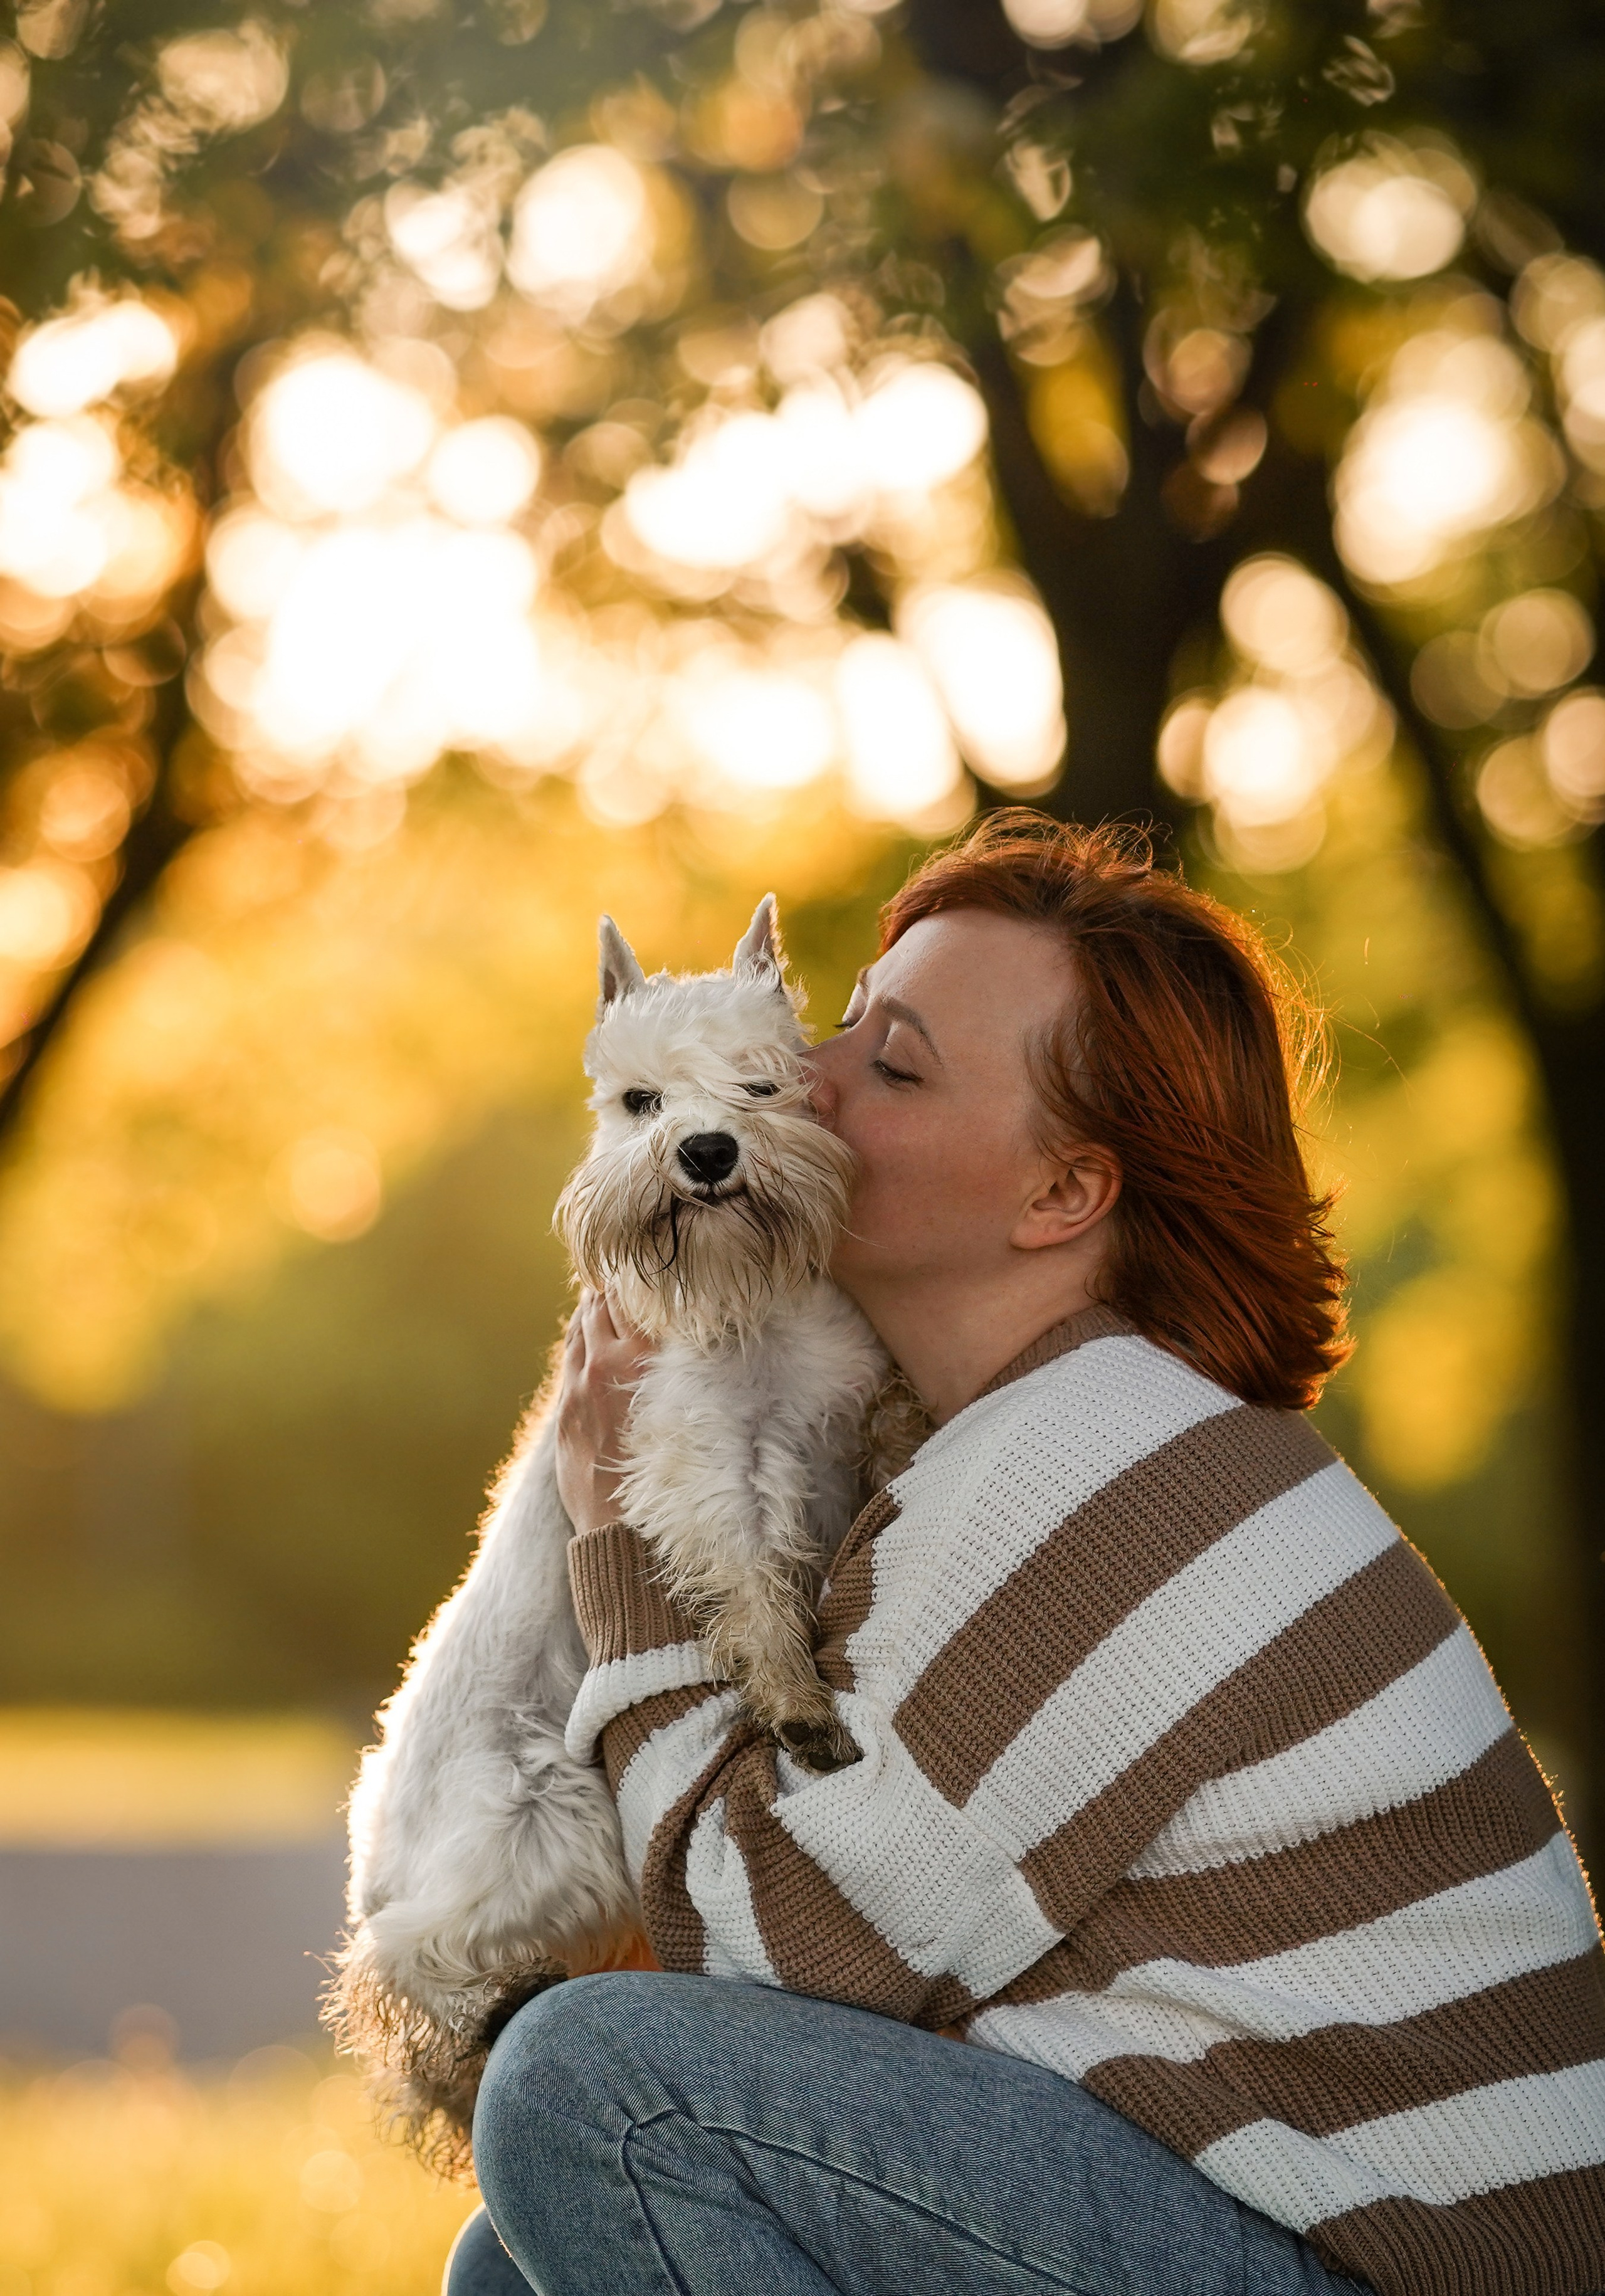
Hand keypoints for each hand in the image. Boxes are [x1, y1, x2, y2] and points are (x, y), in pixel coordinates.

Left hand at [554, 1290, 653, 1534]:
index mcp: (642, 1363)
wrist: (623, 1528)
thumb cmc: (667, 1473)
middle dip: (613, 1286)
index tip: (647, 1266)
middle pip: (604, 1304)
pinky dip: (580, 1335)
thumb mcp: (682, 1410)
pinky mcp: (566, 1406)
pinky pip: (571, 1353)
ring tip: (605, 1291)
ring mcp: (581, 1385)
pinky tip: (587, 1327)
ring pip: (583, 1325)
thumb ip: (672, 1368)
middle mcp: (607, 1365)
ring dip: (594, 1307)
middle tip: (625, 1271)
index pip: (633, 1298)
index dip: (636, 1278)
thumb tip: (677, 1336)